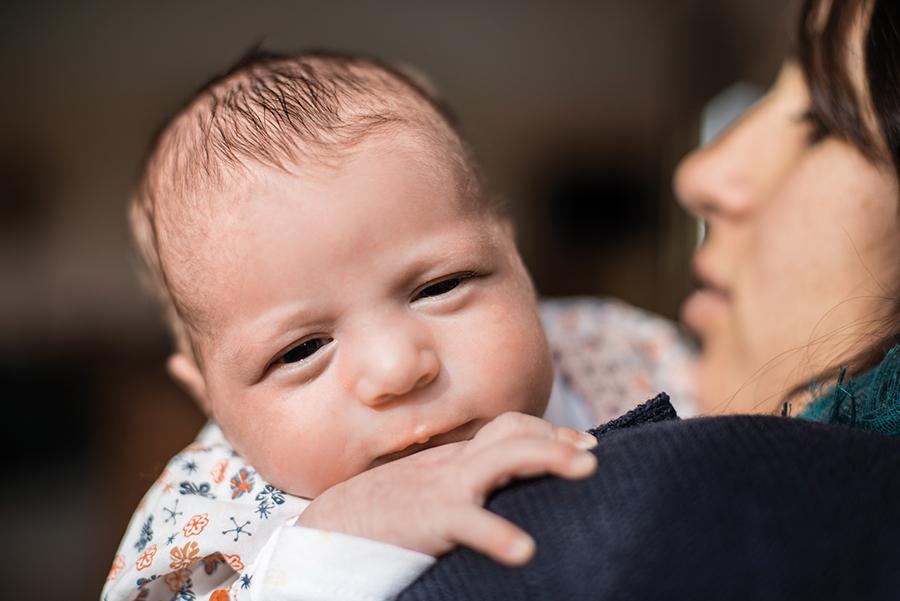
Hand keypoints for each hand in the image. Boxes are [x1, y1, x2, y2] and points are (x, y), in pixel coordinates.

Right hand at [296, 412, 597, 565]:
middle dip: (558, 438)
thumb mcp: (429, 490)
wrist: (331, 526)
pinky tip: (525, 550)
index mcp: (456, 457)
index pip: (511, 428)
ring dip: (549, 457)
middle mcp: (455, 463)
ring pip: (504, 457)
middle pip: (514, 431)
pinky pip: (471, 522)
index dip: (550, 432)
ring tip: (586, 469)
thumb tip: (504, 495)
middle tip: (594, 455)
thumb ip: (464, 486)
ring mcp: (445, 487)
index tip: (582, 444)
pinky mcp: (431, 519)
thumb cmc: (383, 512)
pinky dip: (499, 534)